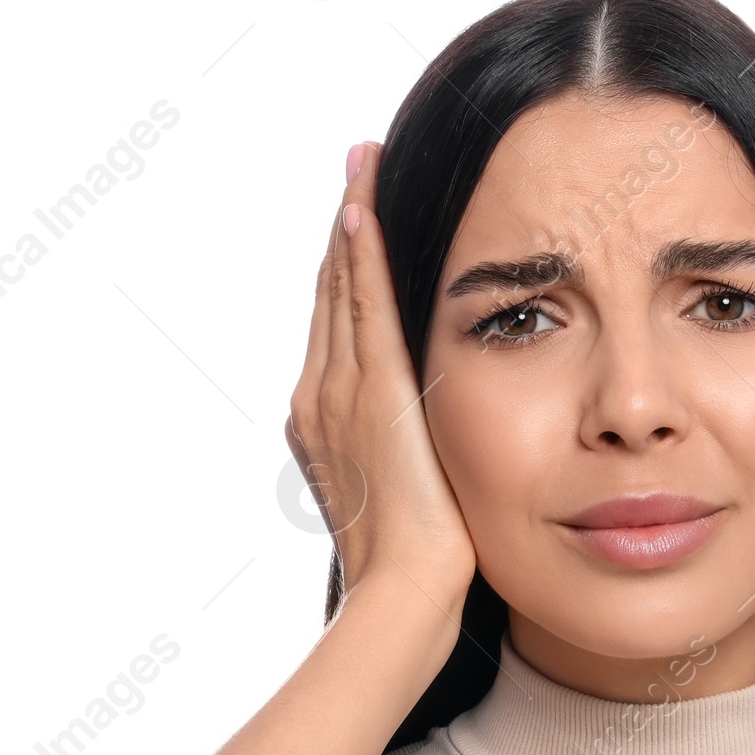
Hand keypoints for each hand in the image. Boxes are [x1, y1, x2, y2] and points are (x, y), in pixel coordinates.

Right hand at [286, 142, 476, 617]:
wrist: (403, 591)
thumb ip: (415, 458)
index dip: (346, 272)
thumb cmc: (418, 567)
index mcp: (326, 423)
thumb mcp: (413, 499)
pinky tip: (365, 206)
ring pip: (342, 287)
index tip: (358, 221)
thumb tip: (435, 446)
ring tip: (362, 163)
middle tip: (357, 167)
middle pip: (331, 295)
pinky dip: (361, 252)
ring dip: (353, 222)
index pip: (338, 328)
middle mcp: (320, 398)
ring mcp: (340, 392)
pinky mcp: (373, 391)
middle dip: (345, 231)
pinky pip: (363, 304)